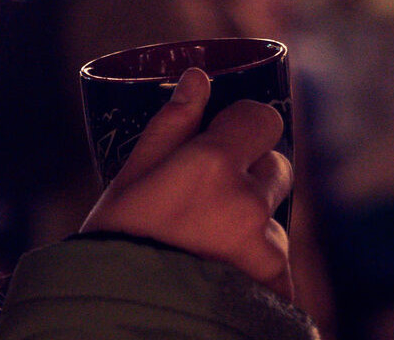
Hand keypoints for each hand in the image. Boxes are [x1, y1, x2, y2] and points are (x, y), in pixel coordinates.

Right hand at [80, 68, 294, 296]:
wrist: (120, 318)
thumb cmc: (116, 244)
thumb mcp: (131, 180)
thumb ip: (170, 126)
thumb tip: (197, 78)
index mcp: (212, 164)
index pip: (262, 118)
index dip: (245, 126)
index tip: (226, 137)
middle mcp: (249, 201)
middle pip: (277, 168)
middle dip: (251, 176)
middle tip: (209, 200)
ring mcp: (266, 247)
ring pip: (274, 220)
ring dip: (252, 227)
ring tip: (205, 249)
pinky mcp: (276, 286)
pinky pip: (278, 265)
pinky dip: (257, 268)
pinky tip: (220, 277)